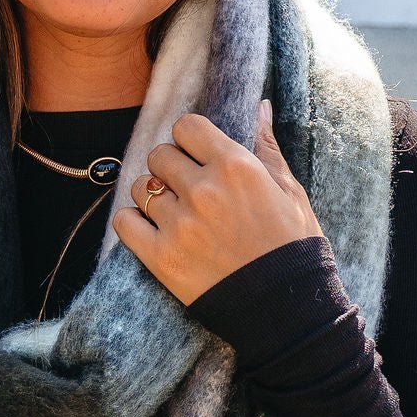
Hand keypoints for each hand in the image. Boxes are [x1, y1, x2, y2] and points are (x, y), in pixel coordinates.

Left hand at [111, 100, 324, 306]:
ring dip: (151, 197)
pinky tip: (150, 231)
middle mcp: (203, 191)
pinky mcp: (161, 258)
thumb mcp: (290, 191)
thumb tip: (258, 106)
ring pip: (140, 188)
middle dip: (170, 169)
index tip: (196, 158)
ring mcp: (179, 225)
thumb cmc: (292, 248)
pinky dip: (132, 223)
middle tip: (184, 190)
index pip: (187, 127)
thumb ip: (267, 148)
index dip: (189, 141)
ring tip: (171, 214)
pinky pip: (124, 223)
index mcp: (236, 167)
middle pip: (159, 155)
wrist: (284, 310)